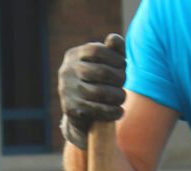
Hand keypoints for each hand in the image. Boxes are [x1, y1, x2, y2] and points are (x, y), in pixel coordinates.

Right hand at [58, 32, 125, 149]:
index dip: (115, 57)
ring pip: (99, 92)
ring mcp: (66, 90)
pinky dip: (110, 111)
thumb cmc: (97, 79)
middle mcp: (66, 71)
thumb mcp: (105, 61)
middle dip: (118, 78)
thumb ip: (114, 48)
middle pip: (101, 72)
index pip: (96, 50)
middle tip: (124, 82)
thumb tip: (113, 39)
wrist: (78, 111)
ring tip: (122, 98)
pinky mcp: (69, 108)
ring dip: (116, 96)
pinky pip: (94, 110)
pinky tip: (119, 112)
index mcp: (74, 55)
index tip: (124, 64)